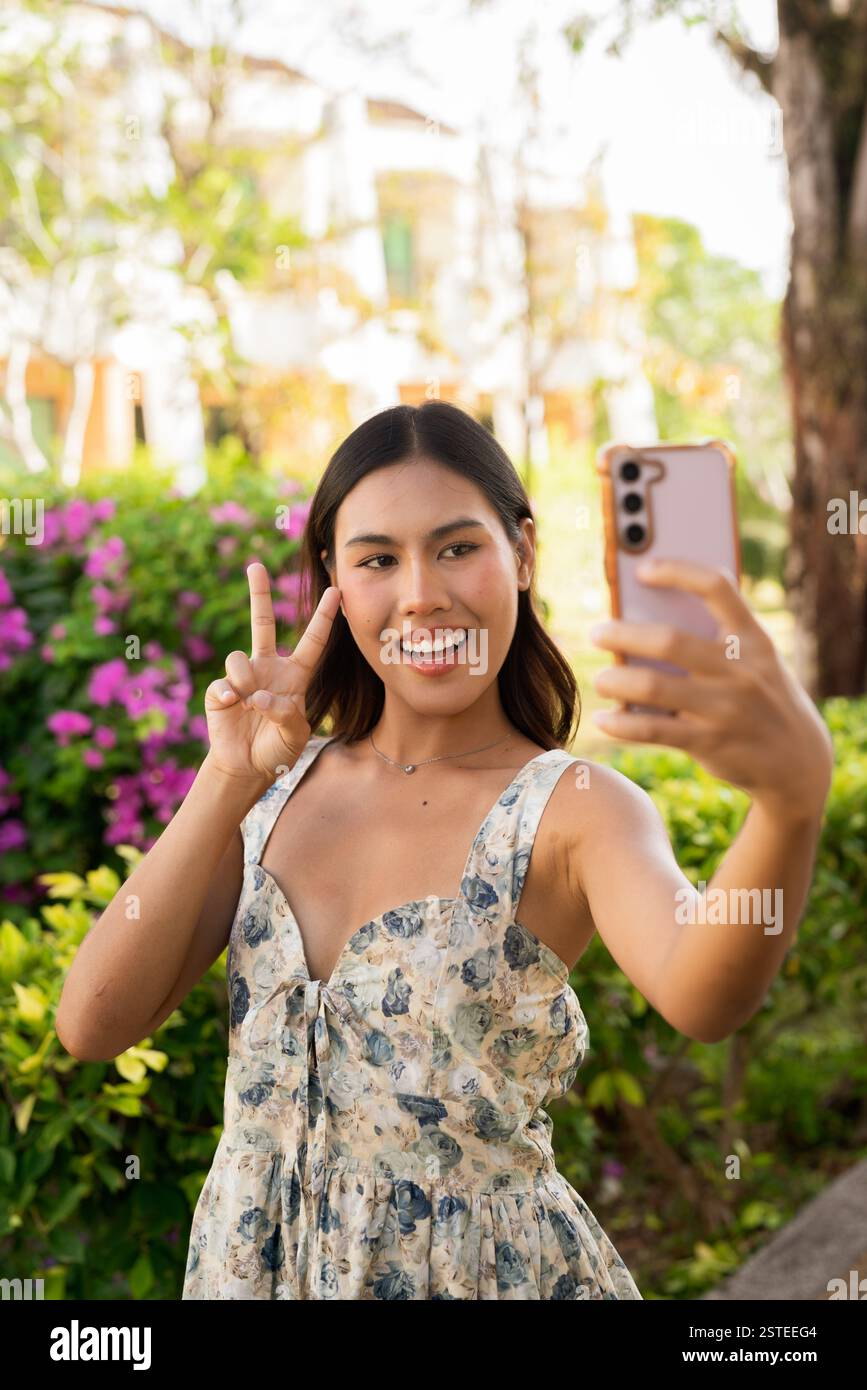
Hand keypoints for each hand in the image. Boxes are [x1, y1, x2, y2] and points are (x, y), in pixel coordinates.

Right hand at [204, 563, 340, 785]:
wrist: (247, 766)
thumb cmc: (277, 748)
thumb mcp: (295, 734)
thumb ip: (286, 715)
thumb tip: (258, 696)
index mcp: (295, 676)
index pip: (313, 642)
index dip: (324, 617)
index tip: (337, 591)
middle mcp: (268, 669)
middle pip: (263, 623)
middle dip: (258, 594)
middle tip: (255, 565)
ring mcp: (243, 677)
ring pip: (239, 657)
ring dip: (246, 680)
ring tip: (249, 704)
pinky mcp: (220, 690)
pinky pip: (224, 682)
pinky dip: (229, 696)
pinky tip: (233, 708)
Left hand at [589, 559, 833, 816]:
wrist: (799, 759)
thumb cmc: (761, 695)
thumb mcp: (758, 659)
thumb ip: (721, 634)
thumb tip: (655, 604)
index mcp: (753, 638)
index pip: (716, 588)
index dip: (677, 571)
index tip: (643, 569)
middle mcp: (740, 670)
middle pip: (669, 641)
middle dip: (623, 634)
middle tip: (598, 633)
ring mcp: (725, 708)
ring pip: (653, 687)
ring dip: (615, 681)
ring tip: (601, 680)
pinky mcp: (710, 742)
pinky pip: (652, 730)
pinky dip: (621, 725)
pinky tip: (604, 720)